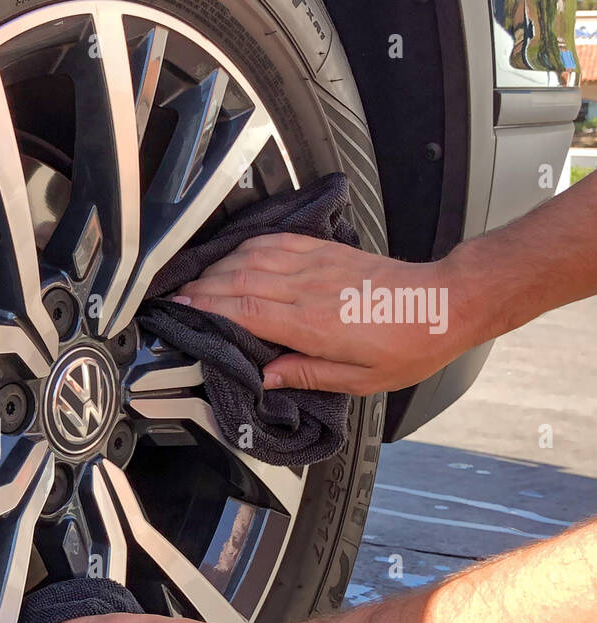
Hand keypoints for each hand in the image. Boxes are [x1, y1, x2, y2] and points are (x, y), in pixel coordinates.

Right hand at [173, 233, 480, 394]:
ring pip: (253, 257)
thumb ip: (306, 375)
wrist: (444, 304)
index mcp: (312, 324)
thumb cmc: (407, 345)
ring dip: (220, 265)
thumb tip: (265, 377)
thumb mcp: (358, 380)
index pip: (245, 309)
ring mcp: (318, 265)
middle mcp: (309, 289)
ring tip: (198, 278)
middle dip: (202, 285)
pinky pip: (278, 242)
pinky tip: (236, 255)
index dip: (207, 307)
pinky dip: (250, 246)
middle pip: (238, 279)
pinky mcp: (328, 252)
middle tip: (176, 295)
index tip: (181, 308)